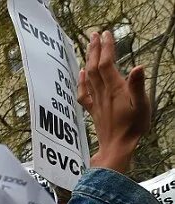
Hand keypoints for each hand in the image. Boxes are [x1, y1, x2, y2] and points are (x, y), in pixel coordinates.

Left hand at [78, 31, 150, 173]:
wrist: (117, 148)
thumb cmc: (132, 128)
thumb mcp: (142, 106)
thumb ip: (138, 86)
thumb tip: (138, 67)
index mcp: (115, 89)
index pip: (107, 63)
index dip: (105, 47)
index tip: (106, 33)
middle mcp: (103, 93)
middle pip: (95, 67)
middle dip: (94, 49)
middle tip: (94, 33)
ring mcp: (97, 101)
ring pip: (89, 76)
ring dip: (88, 59)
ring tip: (89, 45)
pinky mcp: (94, 110)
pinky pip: (84, 93)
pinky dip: (81, 81)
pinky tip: (81, 73)